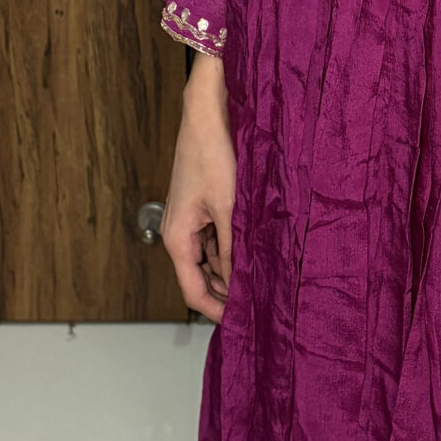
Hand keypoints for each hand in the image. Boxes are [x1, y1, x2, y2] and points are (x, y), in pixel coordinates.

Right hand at [162, 56, 235, 321]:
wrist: (208, 115)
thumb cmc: (212, 154)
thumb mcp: (228, 208)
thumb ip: (233, 249)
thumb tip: (241, 283)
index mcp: (177, 238)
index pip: (193, 292)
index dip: (218, 312)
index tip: (242, 325)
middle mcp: (180, 234)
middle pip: (202, 279)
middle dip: (227, 295)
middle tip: (259, 308)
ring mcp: (192, 222)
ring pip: (212, 261)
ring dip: (233, 273)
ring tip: (263, 283)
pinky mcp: (204, 209)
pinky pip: (217, 241)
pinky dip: (234, 252)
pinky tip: (257, 254)